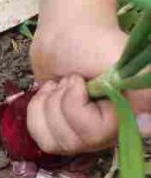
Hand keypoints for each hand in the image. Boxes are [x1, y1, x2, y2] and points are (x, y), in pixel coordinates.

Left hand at [27, 24, 150, 154]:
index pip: (95, 133)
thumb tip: (145, 127)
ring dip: (48, 104)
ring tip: (62, 84)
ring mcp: (84, 137)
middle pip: (72, 140)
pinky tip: (50, 93)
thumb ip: (141, 90)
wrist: (67, 35)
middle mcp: (109, 134)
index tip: (79, 80)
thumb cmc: (95, 43)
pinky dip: (37, 110)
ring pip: (54, 142)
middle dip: (61, 100)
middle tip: (71, 78)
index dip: (76, 108)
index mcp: (129, 118)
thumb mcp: (121, 61)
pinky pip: (41, 138)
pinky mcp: (61, 134)